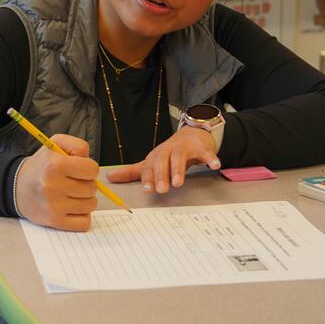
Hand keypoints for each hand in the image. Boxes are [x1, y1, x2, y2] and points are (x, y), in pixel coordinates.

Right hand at [14, 133, 99, 231]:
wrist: (17, 187)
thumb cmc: (41, 166)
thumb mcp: (56, 144)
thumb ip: (78, 147)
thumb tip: (92, 167)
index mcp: (54, 165)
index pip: (92, 170)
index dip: (89, 168)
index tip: (79, 170)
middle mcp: (53, 186)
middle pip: (92, 188)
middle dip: (86, 183)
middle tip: (73, 182)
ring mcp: (54, 206)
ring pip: (90, 205)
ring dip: (85, 200)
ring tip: (71, 194)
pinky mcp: (54, 221)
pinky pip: (84, 223)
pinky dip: (82, 216)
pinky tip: (71, 207)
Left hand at [105, 127, 219, 193]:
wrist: (192, 133)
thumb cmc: (169, 152)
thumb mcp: (151, 161)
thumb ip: (132, 171)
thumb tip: (110, 178)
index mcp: (155, 156)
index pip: (148, 167)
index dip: (147, 178)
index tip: (147, 190)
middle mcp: (168, 150)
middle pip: (162, 161)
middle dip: (161, 175)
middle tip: (161, 189)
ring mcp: (184, 148)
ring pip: (180, 157)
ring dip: (178, 169)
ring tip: (178, 183)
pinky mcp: (200, 147)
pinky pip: (205, 152)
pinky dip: (210, 158)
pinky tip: (214, 165)